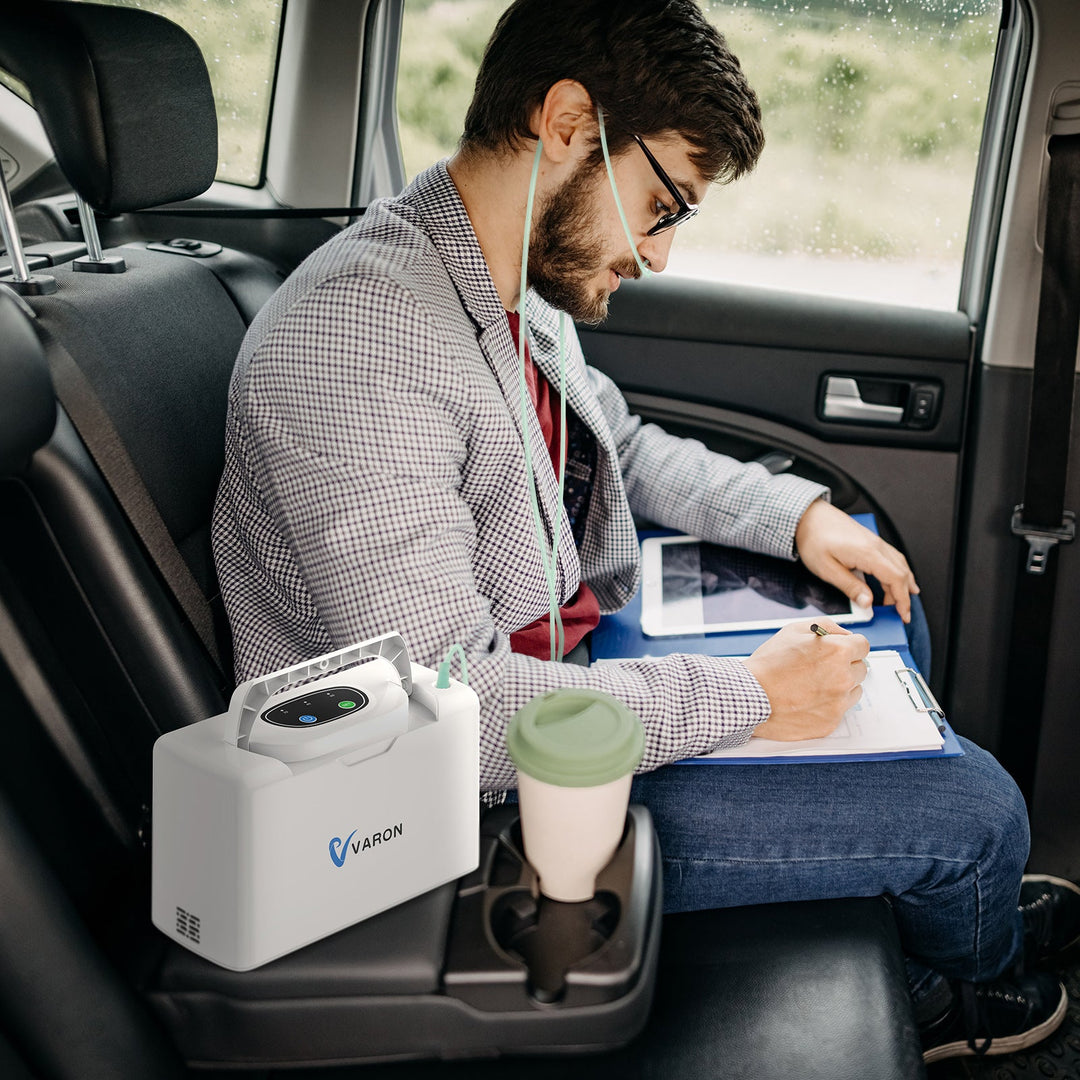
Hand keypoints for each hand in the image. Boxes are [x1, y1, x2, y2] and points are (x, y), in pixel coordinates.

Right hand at [742, 619, 869, 739]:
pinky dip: (828, 705)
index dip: (849, 646)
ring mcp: (838, 703)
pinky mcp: (830, 722)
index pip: (863, 646)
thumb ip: (826, 627)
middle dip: (845, 666)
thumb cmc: (768, 664)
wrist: (749, 696)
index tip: (841, 650)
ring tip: (813, 685)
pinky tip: (807, 700)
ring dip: (841, 686)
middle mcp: (843, 678)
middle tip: (822, 668)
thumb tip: (844, 635)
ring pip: (854, 691)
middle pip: (861, 668)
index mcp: (837, 652)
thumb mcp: (793, 630)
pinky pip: (840, 710)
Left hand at [794, 499, 919, 622]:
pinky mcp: (869, 539)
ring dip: (903, 583)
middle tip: (902, 613)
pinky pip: (891, 557)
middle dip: (905, 595)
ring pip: (899, 564)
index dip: (903, 599)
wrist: (807, 515)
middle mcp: (875, 545)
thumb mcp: (827, 569)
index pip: (896, 579)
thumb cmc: (813, 538)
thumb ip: (849, 587)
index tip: (904, 614)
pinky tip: (895, 577)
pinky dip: (898, 571)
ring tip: (903, 599)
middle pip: (901, 572)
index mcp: (867, 553)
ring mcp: (874, 541)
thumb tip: (866, 602)